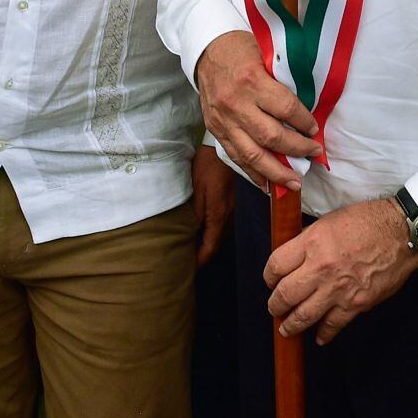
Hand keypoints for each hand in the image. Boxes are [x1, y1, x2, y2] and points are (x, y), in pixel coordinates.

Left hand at [192, 146, 235, 266]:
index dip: (199, 260)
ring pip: (219, 233)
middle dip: (202, 254)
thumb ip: (194, 213)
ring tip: (190, 247)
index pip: (210, 247)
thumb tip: (189, 235)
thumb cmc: (208, 166)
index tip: (188, 270)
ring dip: (207, 242)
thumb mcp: (196, 189)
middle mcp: (229, 215)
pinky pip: (222, 222)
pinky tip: (201, 228)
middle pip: (216, 243)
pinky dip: (211, 230)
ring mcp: (232, 209)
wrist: (224, 148)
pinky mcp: (232, 201)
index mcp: (219, 215)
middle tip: (185, 261)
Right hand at [195, 32, 319, 188]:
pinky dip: (253, 173)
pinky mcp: (215, 130)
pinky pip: (236, 157)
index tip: (315, 129)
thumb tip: (306, 112)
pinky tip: (268, 184)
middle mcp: (236, 103)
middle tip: (313, 153)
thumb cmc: (242, 49)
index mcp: (252, 80)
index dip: (304, 123)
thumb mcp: (266, 56)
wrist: (207, 49)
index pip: (286, 109)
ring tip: (294, 182)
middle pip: (272, 137)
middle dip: (297, 149)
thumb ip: (283, 82)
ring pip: (252, 155)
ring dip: (276, 172)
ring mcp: (223, 120)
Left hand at [264, 197, 417, 344]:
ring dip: (291, 325)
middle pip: (285, 294)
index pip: (276, 265)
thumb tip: (294, 256)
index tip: (270, 281)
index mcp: (312, 243)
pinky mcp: (356, 303)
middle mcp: (321, 268)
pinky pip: (333, 325)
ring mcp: (338, 289)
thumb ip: (309, 240)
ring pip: (304, 315)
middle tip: (274, 308)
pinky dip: (324, 334)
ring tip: (286, 329)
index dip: (268, 276)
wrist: (401, 232)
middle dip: (275, 305)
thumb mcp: (329, 221)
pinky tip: (319, 337)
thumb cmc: (368, 221)